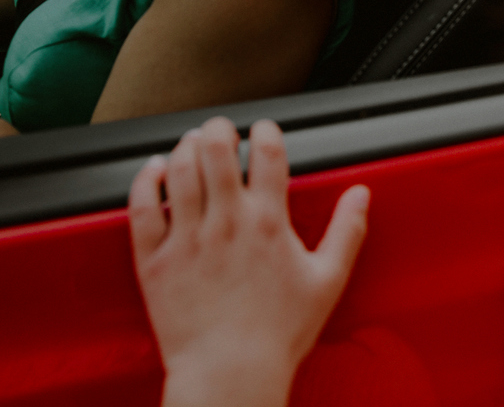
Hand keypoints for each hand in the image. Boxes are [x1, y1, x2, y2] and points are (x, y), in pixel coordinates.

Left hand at [129, 117, 369, 406]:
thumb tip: (361, 194)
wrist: (229, 375)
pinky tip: (152, 170)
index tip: (264, 130)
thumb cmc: (278, 336)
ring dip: (184, 147)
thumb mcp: (328, 281)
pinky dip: (144, 180)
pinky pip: (141, 206)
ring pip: (178, 169)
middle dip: (219, 128)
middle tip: (221, 129)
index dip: (266, 130)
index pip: (268, 152)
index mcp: (268, 223)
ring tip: (191, 143)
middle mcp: (226, 223)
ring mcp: (187, 239)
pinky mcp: (155, 259)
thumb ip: (347, 231)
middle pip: (216, 148)